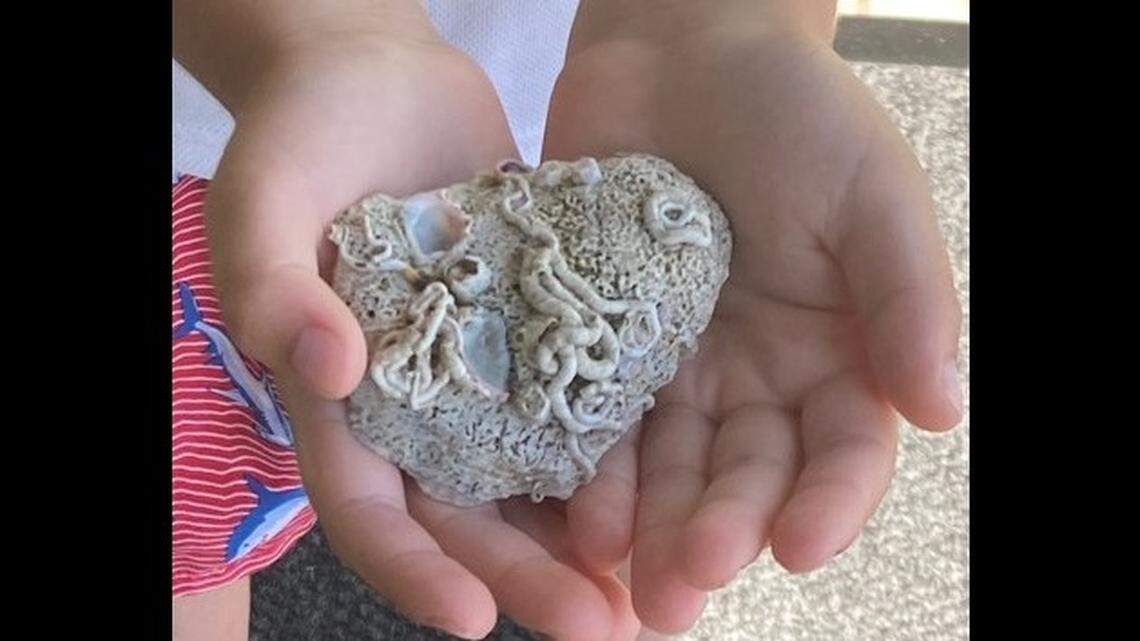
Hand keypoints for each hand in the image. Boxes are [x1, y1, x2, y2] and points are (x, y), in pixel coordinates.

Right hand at [183, 4, 636, 638]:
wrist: (378, 81)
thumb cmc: (301, 139)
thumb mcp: (263, 203)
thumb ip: (271, 282)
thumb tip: (326, 365)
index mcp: (337, 400)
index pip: (365, 508)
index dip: (409, 570)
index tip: (471, 618)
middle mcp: (412, 406)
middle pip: (464, 516)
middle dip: (527, 575)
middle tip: (599, 625)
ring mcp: (478, 374)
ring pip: (529, 476)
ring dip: (584, 537)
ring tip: (650, 584)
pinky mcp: (533, 331)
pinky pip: (575, 399)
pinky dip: (613, 447)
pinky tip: (671, 481)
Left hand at [544, 4, 963, 632]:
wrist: (682, 46)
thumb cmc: (795, 110)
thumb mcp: (871, 194)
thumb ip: (908, 298)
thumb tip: (941, 413)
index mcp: (836, 352)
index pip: (841, 449)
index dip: (828, 501)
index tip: (802, 545)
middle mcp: (758, 374)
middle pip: (744, 473)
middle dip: (720, 532)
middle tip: (687, 589)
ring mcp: (677, 364)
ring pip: (668, 464)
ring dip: (650, 525)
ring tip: (627, 579)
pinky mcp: (604, 341)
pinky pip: (596, 415)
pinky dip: (588, 465)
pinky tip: (573, 512)